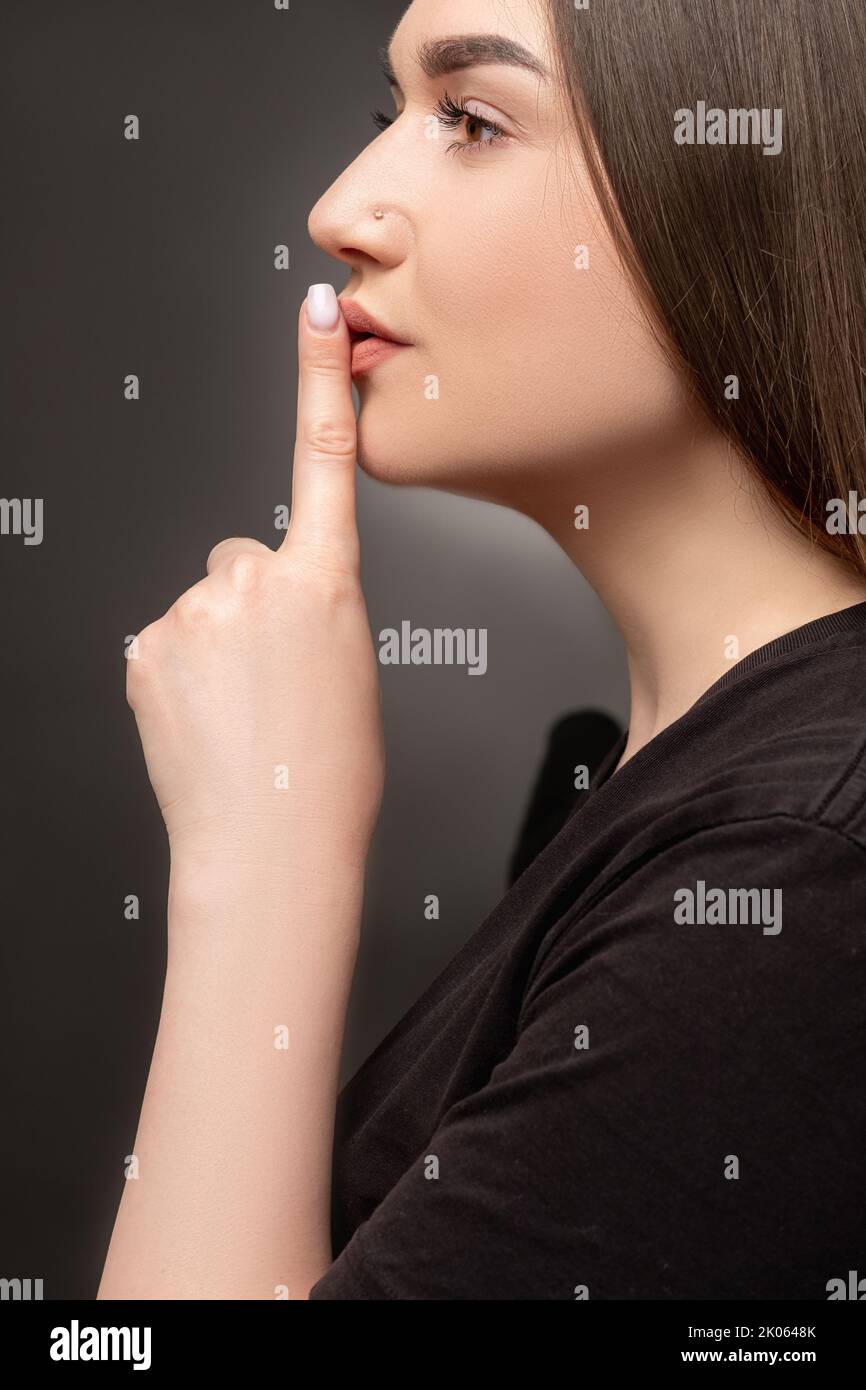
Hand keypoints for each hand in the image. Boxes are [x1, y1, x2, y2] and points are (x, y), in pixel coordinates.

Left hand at [126, 285, 383, 877]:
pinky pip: (166, 641)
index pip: (322, 457)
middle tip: (272, 678)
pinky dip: (182, 674)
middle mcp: (254, 581)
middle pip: (243, 557)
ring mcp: (192, 613)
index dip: (316, 377)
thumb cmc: (328, 775)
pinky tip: (205, 722)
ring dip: (217, 647)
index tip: (317, 310)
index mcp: (325, 584)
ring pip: (204, 606)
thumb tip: (267, 604)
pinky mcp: (144, 646)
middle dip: (253, 604)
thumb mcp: (352, 673)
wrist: (271, 846)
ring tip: (240, 713)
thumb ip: (314, 610)